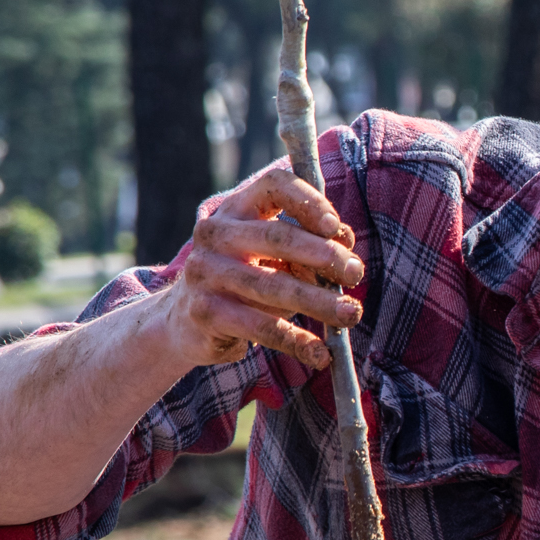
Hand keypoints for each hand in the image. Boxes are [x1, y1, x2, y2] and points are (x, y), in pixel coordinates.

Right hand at [154, 158, 364, 368]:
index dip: (307, 200)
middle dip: (323, 255)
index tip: (334, 225)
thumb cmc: (244, 280)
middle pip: (277, 236)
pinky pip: (260, 327)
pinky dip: (296, 341)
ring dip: (319, 302)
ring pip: (273, 286)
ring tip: (350, 314)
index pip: (274, 186)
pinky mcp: (205, 312)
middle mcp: (215, 233)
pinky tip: (320, 353)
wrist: (183, 321)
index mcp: (237, 209)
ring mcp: (205, 272)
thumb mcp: (275, 256)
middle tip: (355, 273)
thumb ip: (310, 245)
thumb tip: (346, 243)